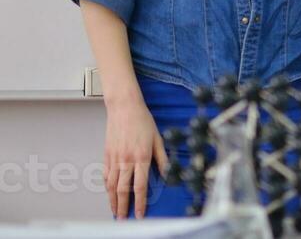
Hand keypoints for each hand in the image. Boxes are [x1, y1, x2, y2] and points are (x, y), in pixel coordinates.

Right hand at [103, 96, 166, 218]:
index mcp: (141, 157)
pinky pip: (105, 175)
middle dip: (123, 207)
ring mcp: (114, 158)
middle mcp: (126, 160)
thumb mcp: (158, 138)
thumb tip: (168, 173)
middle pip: (122, 189)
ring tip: (114, 211)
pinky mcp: (107, 154)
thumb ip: (162, 158)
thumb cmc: (143, 121)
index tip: (140, 214)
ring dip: (112, 200)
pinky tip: (109, 193)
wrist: (124, 107)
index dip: (140, 202)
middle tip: (123, 219)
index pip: (140, 186)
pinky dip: (106, 187)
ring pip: (111, 185)